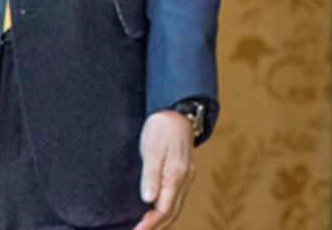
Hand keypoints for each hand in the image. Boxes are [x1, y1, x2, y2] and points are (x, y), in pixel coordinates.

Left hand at [134, 110, 195, 229]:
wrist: (178, 112)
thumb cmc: (163, 127)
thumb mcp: (152, 148)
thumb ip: (151, 174)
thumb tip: (148, 200)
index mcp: (177, 174)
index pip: (165, 208)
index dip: (151, 224)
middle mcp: (185, 179)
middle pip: (173, 213)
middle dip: (156, 227)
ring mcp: (187, 177)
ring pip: (176, 208)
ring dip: (162, 222)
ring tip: (144, 228)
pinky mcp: (185, 175)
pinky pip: (177, 199)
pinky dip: (166, 211)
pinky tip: (156, 213)